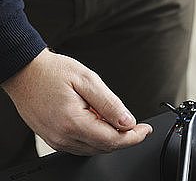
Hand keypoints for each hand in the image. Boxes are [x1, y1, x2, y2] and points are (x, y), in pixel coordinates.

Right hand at [1, 48, 152, 155]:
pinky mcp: (53, 139)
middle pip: (104, 148)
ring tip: (114, 118)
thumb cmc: (52, 71)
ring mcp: (57, 141)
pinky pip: (80, 146)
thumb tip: (127, 120)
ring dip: (110, 138)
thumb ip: (109, 102)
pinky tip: (98, 121)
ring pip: (93, 149)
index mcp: (73, 122)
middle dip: (124, 138)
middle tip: (137, 125)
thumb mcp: (87, 79)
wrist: (25, 73)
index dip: (133, 137)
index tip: (145, 130)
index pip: (112, 140)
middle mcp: (63, 137)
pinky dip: (95, 138)